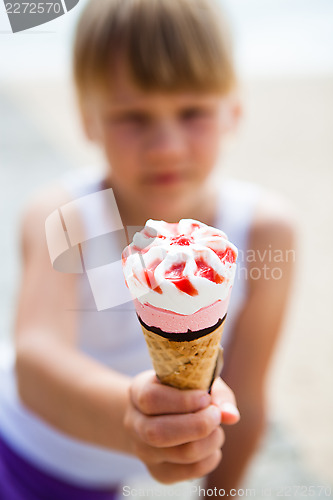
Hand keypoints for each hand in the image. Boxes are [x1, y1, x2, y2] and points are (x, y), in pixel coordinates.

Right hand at [124, 370, 239, 483]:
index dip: (182, 401)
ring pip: (179, 454)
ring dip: (209, 442)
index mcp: (138, 391)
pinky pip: (188, 473)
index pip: (151, 399)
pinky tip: (212, 446)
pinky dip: (210, 459)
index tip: (205, 397)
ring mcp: (143, 450)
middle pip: (159, 433)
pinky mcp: (157, 472)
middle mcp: (134, 422)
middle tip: (216, 416)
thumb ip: (216, 394)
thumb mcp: (195, 380)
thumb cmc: (182, 390)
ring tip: (217, 429)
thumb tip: (231, 415)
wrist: (157, 413)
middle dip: (197, 425)